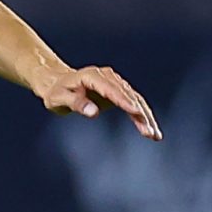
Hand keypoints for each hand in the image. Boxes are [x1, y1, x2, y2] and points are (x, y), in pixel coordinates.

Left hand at [39, 64, 162, 139]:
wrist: (57, 82)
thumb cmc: (56, 92)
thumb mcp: (58, 99)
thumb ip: (76, 103)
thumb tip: (94, 112)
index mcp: (92, 76)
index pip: (111, 89)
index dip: (124, 101)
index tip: (136, 113)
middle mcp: (107, 76)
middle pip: (128, 95)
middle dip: (140, 114)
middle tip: (149, 132)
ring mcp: (114, 82)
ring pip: (135, 99)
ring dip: (146, 117)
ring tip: (155, 135)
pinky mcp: (118, 90)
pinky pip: (133, 102)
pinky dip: (142, 116)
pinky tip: (150, 130)